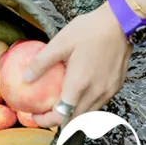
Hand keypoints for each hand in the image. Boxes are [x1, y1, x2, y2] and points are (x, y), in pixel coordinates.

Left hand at [26, 4, 132, 126]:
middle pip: (75, 119)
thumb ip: (41, 63)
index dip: (46, 120)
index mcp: (80, 85)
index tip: (35, 115)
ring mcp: (109, 91)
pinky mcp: (116, 86)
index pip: (62, 116)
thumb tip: (25, 78)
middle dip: (58, 120)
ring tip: (59, 104)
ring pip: (88, 113)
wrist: (120, 24)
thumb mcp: (60, 43)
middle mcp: (96, 93)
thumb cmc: (89, 31)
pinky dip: (86, 104)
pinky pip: (99, 103)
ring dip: (73, 114)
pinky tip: (77, 93)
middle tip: (44, 111)